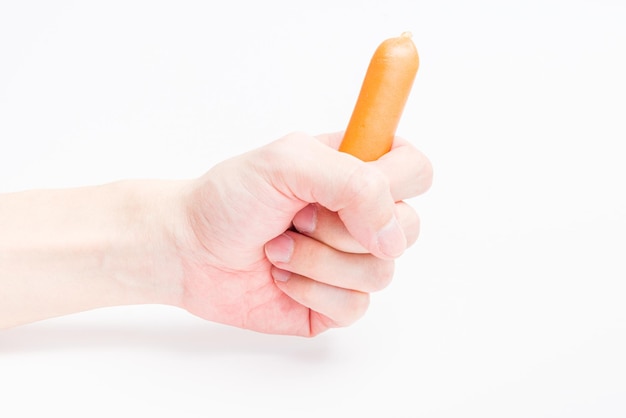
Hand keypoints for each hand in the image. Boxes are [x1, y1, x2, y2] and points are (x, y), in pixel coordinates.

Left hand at [172, 132, 431, 335]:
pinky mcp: (335, 300)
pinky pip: (356, 305)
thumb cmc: (229, 199)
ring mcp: (350, 260)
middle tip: (298, 217)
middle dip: (343, 227)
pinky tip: (282, 277)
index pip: (416, 169)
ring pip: (381, 271)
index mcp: (355, 171)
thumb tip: (393, 234)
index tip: (353, 187)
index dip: (396, 181)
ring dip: (320, 260)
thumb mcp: (288, 162)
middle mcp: (359, 216)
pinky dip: (312, 290)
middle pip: (407, 227)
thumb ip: (355, 182)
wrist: (188, 249)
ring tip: (280, 248)